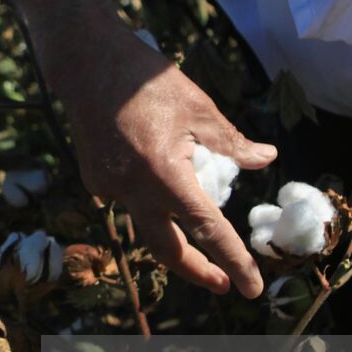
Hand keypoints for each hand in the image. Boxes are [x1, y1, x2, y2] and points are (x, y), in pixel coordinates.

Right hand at [0, 0, 275, 299]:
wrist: (86, 63)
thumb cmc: (147, 80)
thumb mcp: (199, 107)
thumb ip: (231, 142)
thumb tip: (265, 159)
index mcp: (165, 174)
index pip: (207, 229)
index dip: (233, 261)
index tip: (250, 288)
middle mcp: (133, 189)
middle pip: (168, 250)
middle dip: (198, 272)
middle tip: (225, 283)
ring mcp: (109, 187)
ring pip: (146, 226)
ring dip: (174, 235)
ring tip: (198, 232)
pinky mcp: (95, 179)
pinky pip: (128, 200)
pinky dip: (149, 199)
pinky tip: (156, 177)